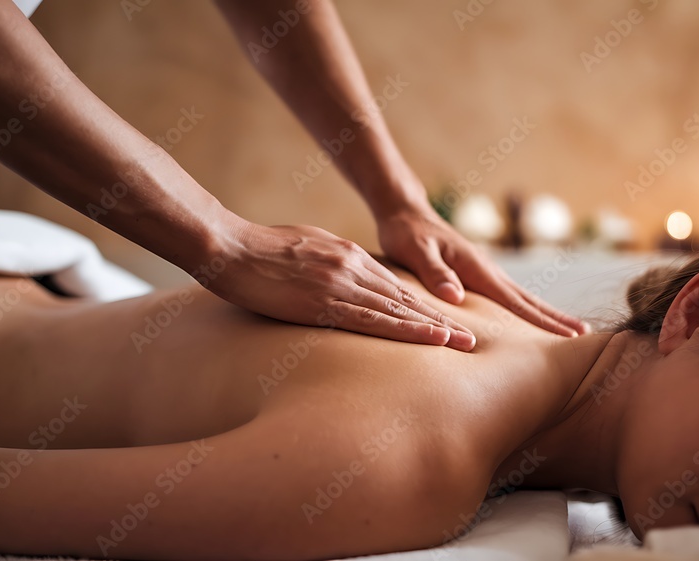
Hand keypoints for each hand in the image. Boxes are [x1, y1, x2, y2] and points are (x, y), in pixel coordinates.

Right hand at [206, 221, 475, 350]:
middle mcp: (352, 266)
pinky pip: (376, 320)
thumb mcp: (301, 249)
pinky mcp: (326, 301)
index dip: (421, 306)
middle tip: (470, 340)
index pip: (392, 287)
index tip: (445, 322)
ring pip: (399, 310)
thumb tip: (336, 281)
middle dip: (439, 321)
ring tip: (464, 345)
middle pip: (404, 299)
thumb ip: (326, 264)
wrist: (228, 246)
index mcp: (345, 255)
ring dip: (434, 329)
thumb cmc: (255, 251)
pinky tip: (432, 340)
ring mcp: (342, 283)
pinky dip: (409, 330)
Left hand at [376, 205, 589, 336]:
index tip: (568, 336)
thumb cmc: (406, 233)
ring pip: (521, 297)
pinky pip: (507, 295)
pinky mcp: (477, 274)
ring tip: (569, 330)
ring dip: (545, 314)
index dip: (541, 321)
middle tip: (585, 336)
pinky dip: (525, 308)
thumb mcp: (415, 252)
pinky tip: (532, 318)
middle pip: (528, 299)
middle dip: (556, 318)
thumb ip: (434, 273)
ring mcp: (484, 271)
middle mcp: (487, 269)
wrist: (406, 212)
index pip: (515, 300)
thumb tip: (456, 297)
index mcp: (476, 267)